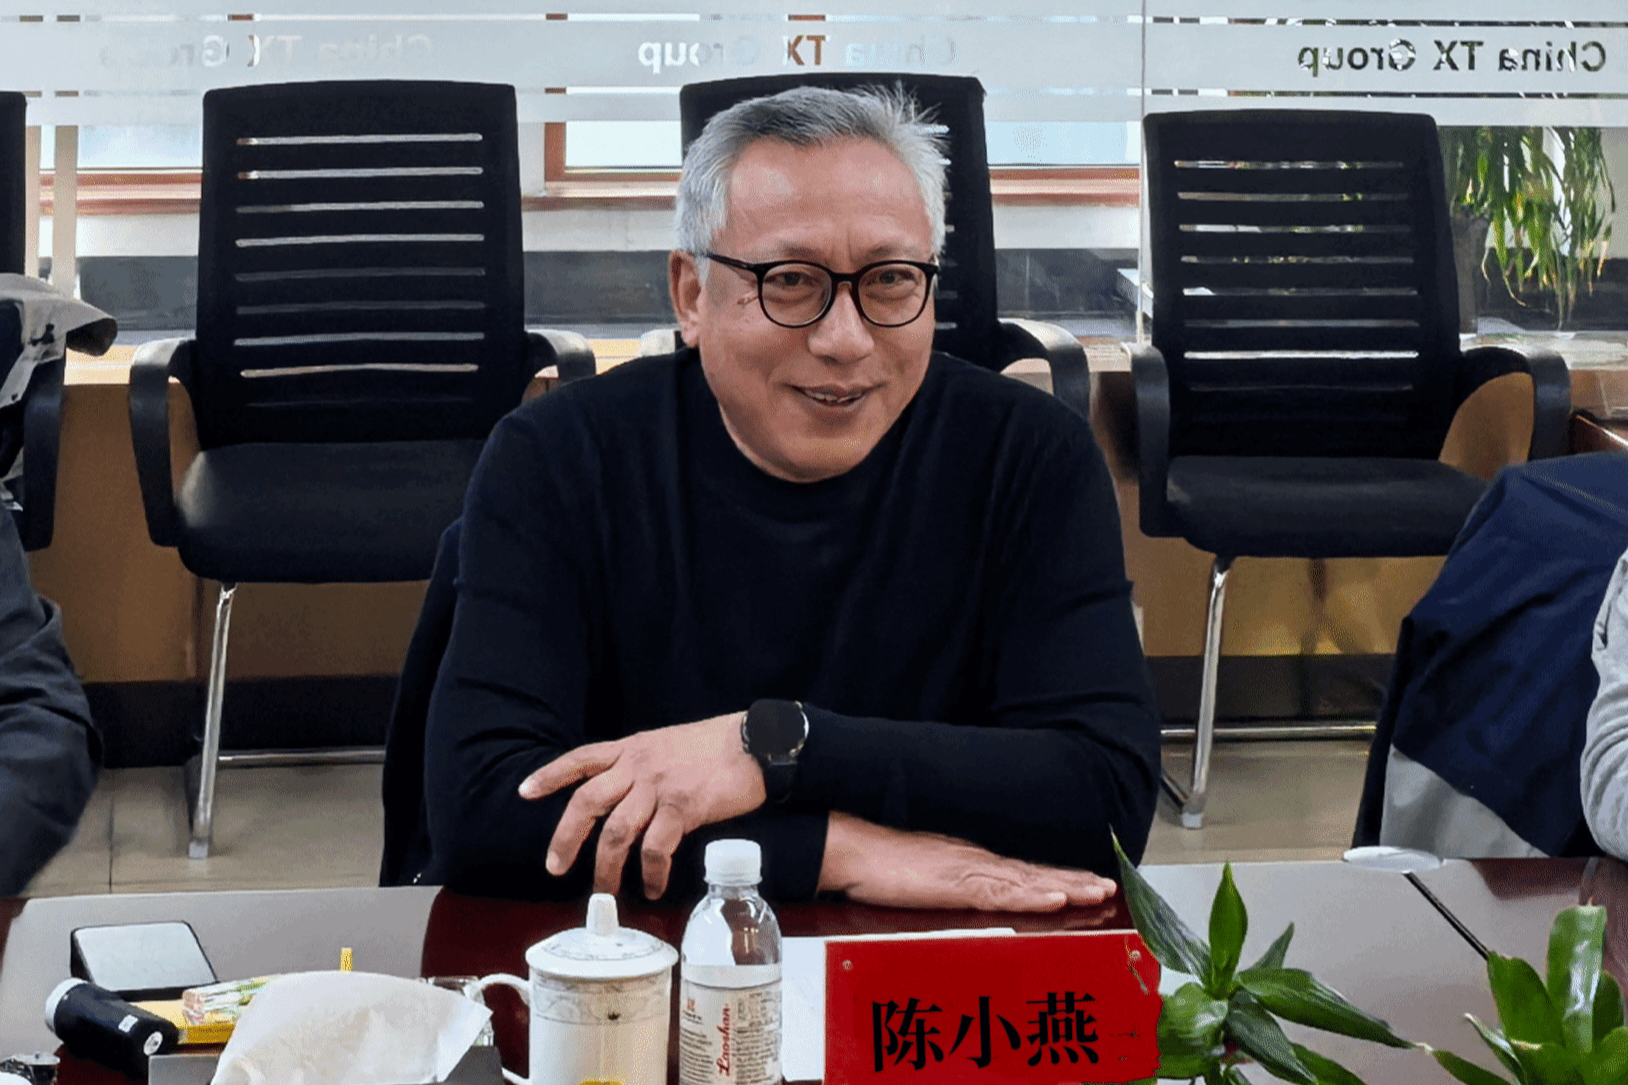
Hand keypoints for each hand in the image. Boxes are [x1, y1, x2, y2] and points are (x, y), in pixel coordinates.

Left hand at [518, 713, 765, 897]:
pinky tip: (652, 887)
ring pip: (616, 832)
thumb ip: (641, 766)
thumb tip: (627, 796)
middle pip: (586, 802)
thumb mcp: (666, 746)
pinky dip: (651, 873)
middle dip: (565, 839)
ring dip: (606, 869)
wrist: (755, 743)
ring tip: (606, 893)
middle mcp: (638, 766)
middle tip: (555, 868)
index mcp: (631, 749)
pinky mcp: (683, 807)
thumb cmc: (715, 747)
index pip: (581, 759)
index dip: (550, 776)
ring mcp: (659, 786)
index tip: (525, 793)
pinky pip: (656, 848)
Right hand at [818, 811, 1114, 911]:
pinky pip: (1003, 892)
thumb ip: (949, 889)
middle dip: (1075, 880)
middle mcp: (976, 862)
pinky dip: (1033, 894)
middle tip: (1109, 887)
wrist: (853, 850)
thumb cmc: (880, 867)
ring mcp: (969, 871)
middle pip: (1034, 873)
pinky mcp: (957, 884)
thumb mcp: (923, 881)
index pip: (1022, 872)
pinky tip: (1056, 897)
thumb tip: (967, 902)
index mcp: (969, 863)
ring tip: (1097, 892)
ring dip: (1066, 885)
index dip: (1057, 878)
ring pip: (1028, 881)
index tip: (1087, 883)